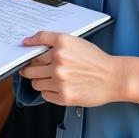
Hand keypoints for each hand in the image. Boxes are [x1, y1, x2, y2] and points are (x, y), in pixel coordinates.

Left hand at [18, 33, 138, 109]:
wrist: (114, 78)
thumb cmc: (96, 60)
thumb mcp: (76, 42)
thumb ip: (53, 41)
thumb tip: (28, 42)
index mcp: (62, 44)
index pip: (34, 46)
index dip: (29, 50)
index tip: (24, 52)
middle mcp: (59, 61)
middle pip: (30, 67)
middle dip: (32, 69)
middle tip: (38, 70)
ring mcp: (60, 80)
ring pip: (35, 82)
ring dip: (40, 81)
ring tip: (53, 79)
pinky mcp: (64, 96)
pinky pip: (44, 94)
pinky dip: (49, 92)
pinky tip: (60, 87)